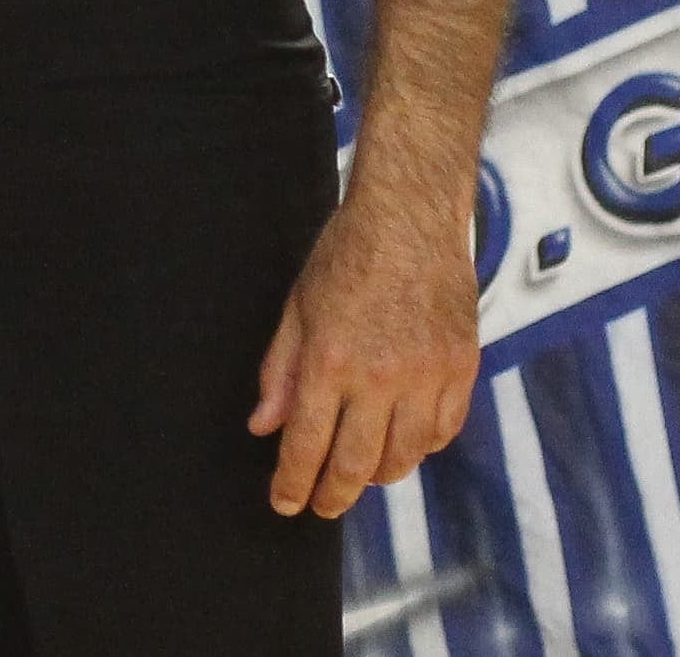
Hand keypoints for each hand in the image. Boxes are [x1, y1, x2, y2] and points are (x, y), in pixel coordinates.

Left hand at [250, 189, 479, 518]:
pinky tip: (401, 444)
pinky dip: (419, 448)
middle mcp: (382, 377)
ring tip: (356, 475)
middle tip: (319, 506)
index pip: (307, 443)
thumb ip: (280, 372)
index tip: (285, 504)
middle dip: (333, 495)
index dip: (293, 482)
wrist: (410, 220)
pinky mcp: (461, 369)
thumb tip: (264, 425)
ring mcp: (428, 376)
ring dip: (377, 476)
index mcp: (331, 361)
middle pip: (357, 464)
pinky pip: (442, 431)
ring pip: (405, 456)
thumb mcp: (296, 309)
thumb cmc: (345, 257)